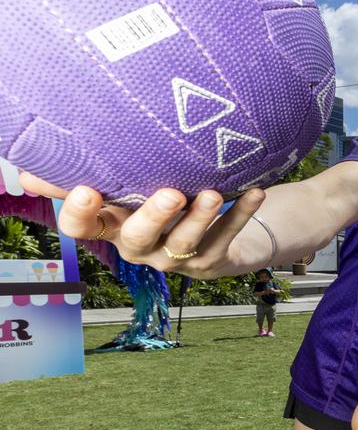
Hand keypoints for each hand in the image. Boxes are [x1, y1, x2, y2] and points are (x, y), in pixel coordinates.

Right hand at [19, 172, 261, 277]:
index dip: (80, 213)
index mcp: (111, 227)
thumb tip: (29, 169)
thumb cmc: (158, 199)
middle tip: (170, 194)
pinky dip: (241, 215)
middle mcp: (140, 247)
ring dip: (200, 218)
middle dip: (152, 217)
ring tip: (213, 193)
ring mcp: (176, 258)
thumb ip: (86, 174)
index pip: (82, 228)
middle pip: (138, 238)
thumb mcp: (123, 188)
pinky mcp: (211, 260)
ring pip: (185, 243)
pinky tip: (256, 192)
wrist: (215, 231)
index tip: (87, 190)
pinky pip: (227, 239)